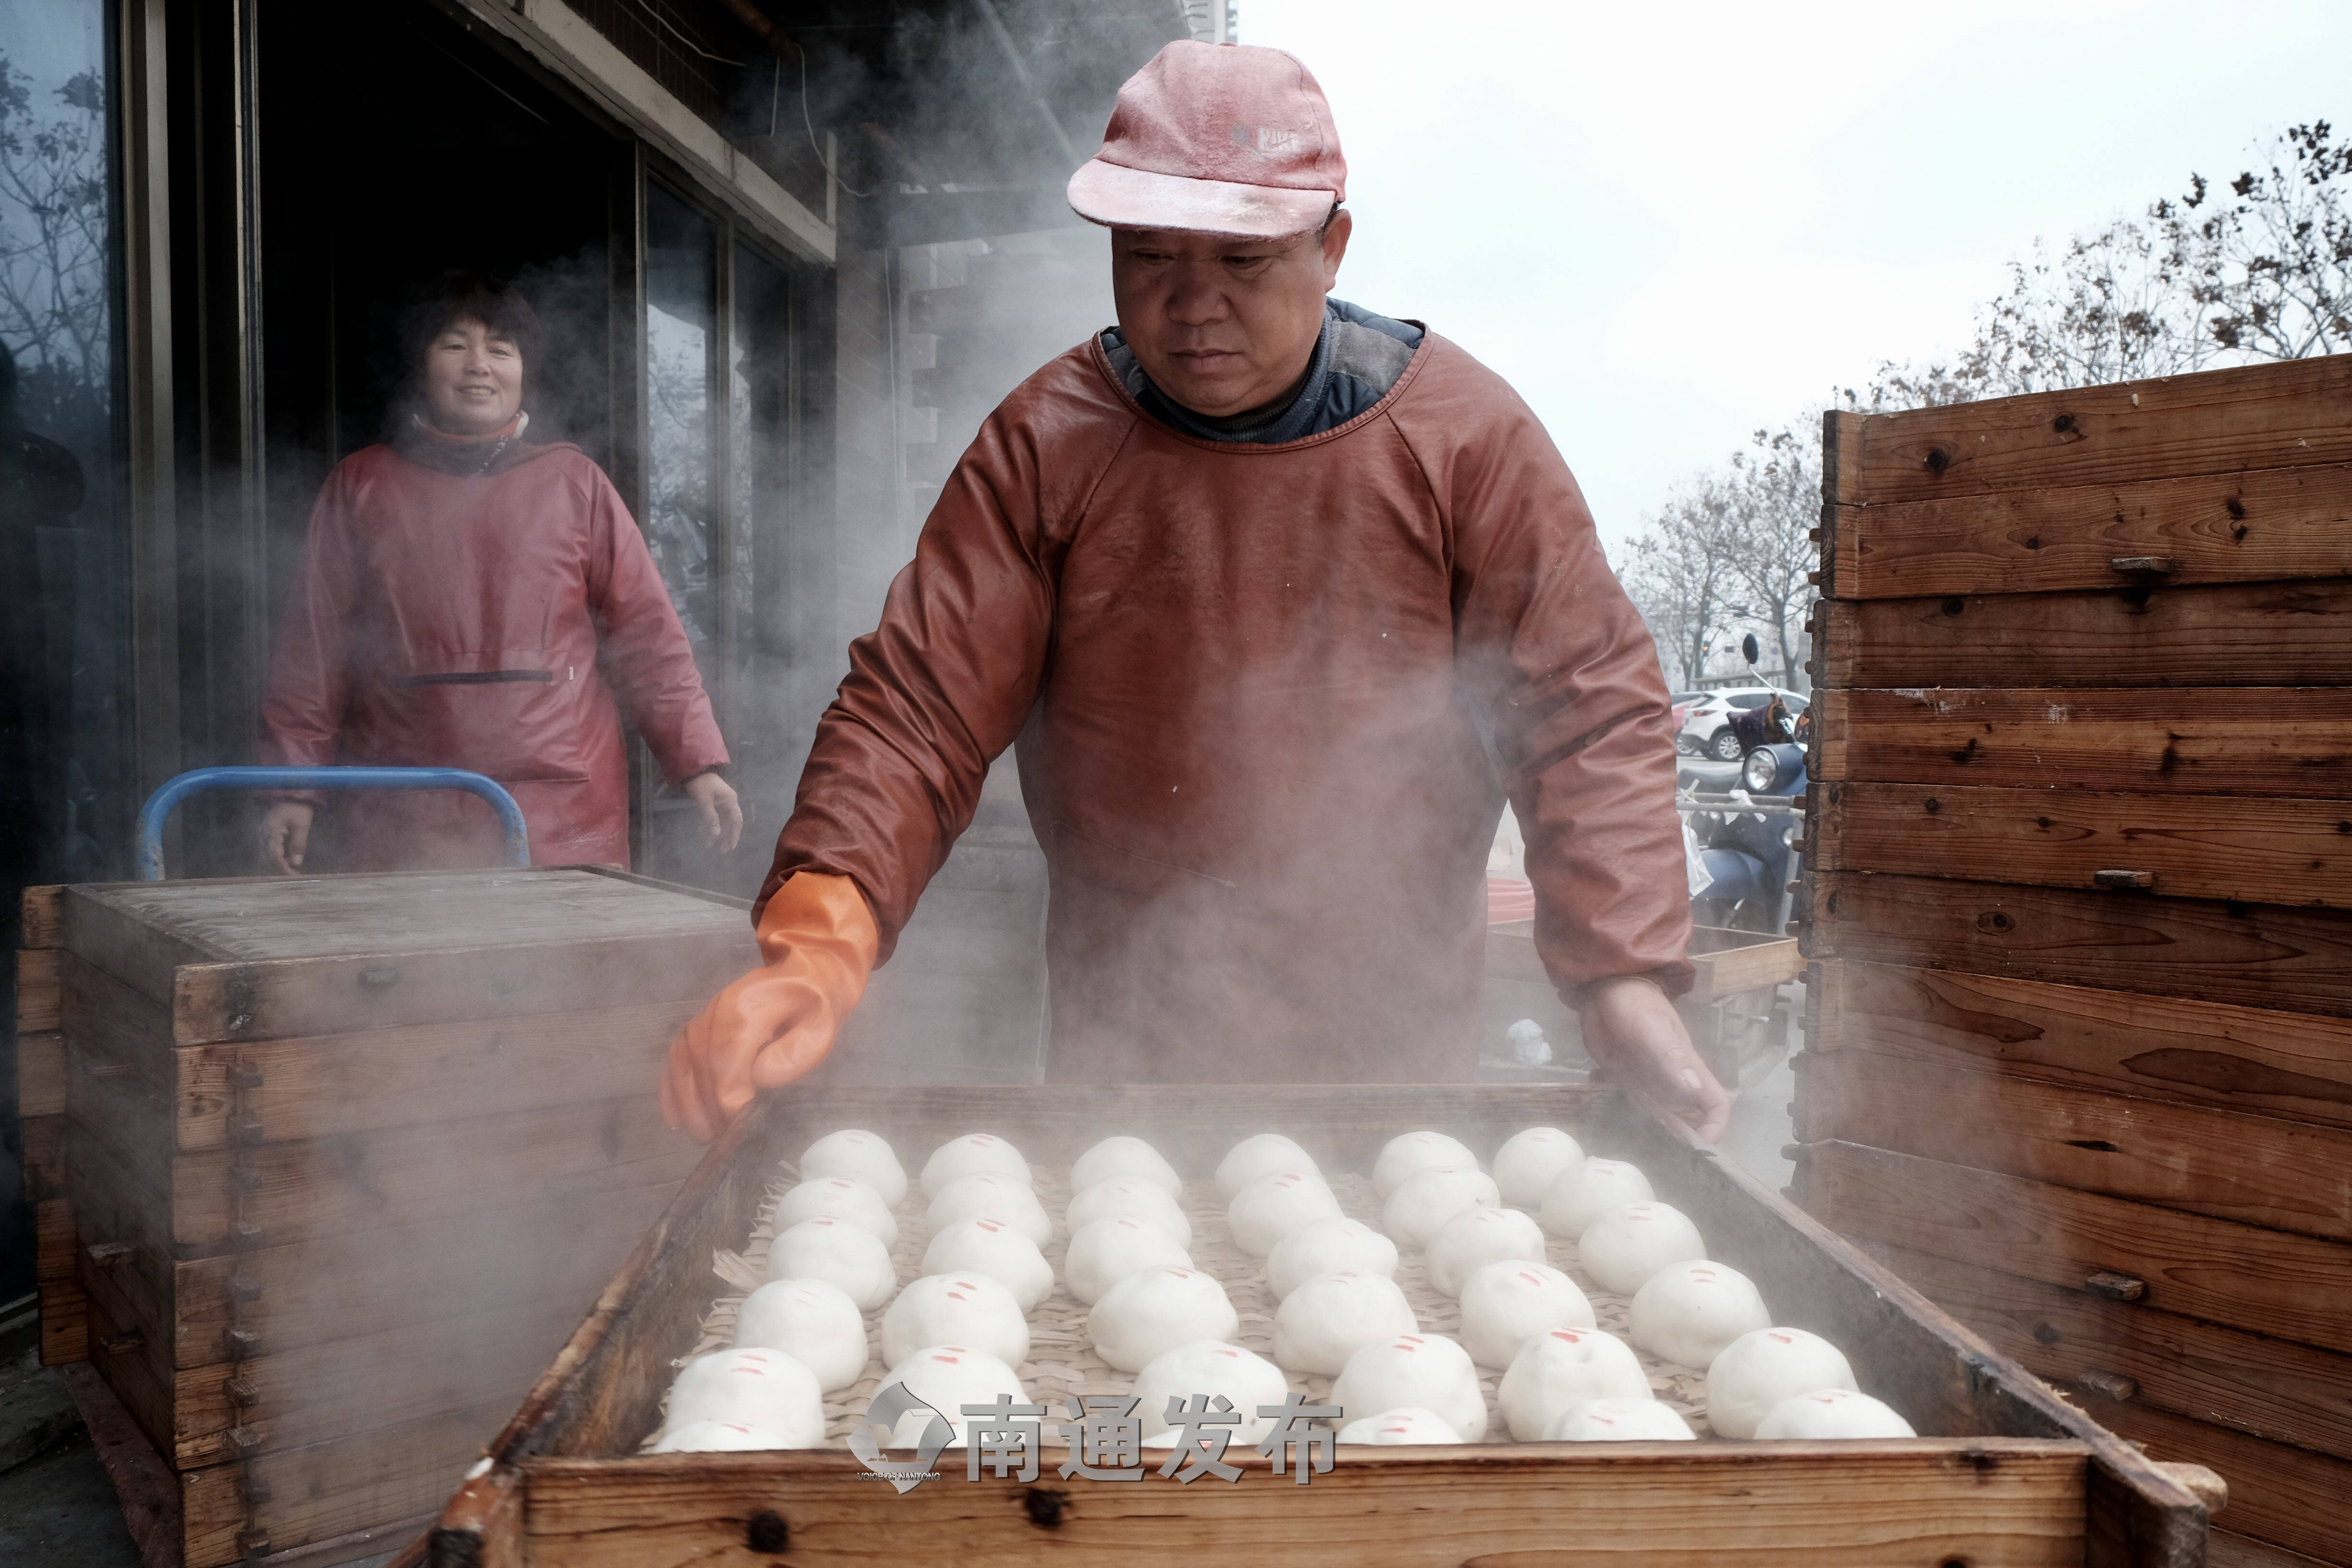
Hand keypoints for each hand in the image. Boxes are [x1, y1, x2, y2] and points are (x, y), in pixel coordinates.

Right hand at [259, 801, 315, 873]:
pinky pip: (268, 851)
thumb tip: (296, 863)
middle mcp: (263, 835)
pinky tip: (287, 863)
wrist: (291, 794)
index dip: (283, 868)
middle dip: (280, 870)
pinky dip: (276, 859)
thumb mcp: (302, 825)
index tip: (294, 877)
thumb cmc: (298, 808)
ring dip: (277, 866)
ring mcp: (263, 835)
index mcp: (271, 832)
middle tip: (294, 878)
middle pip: (267, 858)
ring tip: (292, 873)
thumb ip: (299, 844)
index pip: (274, 856)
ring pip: (266, 856)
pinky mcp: (266, 835)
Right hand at [660, 872, 876, 1140]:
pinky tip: (675, 1119)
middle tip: (722, 1140)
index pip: (727, 1061)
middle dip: (708, 1109)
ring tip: (702, 1136)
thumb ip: (793, 1055)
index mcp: (748, 1009)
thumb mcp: (821, 1029)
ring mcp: (702, 1017)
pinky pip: (674, 1058)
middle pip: (702, 1067)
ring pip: (683, 1064)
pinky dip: (671, 1089)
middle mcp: (716, 1010)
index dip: (728, 1099)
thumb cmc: (816, 1006)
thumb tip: (758, 1080)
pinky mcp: (696, 1026)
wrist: (805, 970)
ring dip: (688, 1105)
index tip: (738, 1127)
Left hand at [681, 770, 742, 853]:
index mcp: (730, 801)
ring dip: (714, 833)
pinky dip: (707, 825)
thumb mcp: (704, 801)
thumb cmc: (701, 784)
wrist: (691, 770)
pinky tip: (701, 833)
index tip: (731, 846)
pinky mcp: (712, 804)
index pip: (736, 821)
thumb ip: (710, 817)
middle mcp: (727, 803)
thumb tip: (716, 834)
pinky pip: (712, 817)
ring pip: (720, 822)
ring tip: (708, 846)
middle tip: (721, 851)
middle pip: (729, 823)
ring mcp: (720, 804)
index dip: (735, 834)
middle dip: (725, 837)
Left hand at [1578, 975, 1730, 1143]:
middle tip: (1651, 1161)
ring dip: (1640, 1127)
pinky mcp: (1623, 1076)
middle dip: (1674, 1139)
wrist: (1604, 985)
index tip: (1699, 1151)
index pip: (1714, 1103)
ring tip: (1619, 1141)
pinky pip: (1624, 1100)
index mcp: (1686, 1068)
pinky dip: (1613, 1107)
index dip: (1714, 1128)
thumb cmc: (1633, 1002)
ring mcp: (1646, 1079)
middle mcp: (1671, 1078)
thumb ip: (1670, 1056)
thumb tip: (1693, 1089)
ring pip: (1652, 1113)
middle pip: (1685, 1117)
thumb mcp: (1650, 1028)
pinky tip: (1595, 1110)